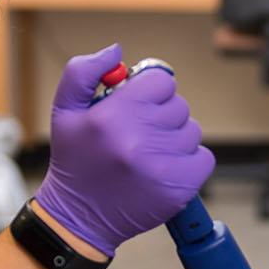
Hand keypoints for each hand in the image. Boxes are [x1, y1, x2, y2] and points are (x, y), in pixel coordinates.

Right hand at [34, 44, 214, 255]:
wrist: (79, 218)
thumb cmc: (75, 160)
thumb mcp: (64, 110)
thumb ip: (84, 71)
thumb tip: (117, 50)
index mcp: (113, 115)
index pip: (162, 80)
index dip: (150, 91)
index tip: (137, 105)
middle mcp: (139, 139)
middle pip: (178, 105)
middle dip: (161, 114)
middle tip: (137, 133)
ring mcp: (162, 166)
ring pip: (191, 131)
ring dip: (174, 138)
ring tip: (147, 153)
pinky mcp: (179, 188)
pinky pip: (203, 158)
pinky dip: (189, 161)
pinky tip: (163, 168)